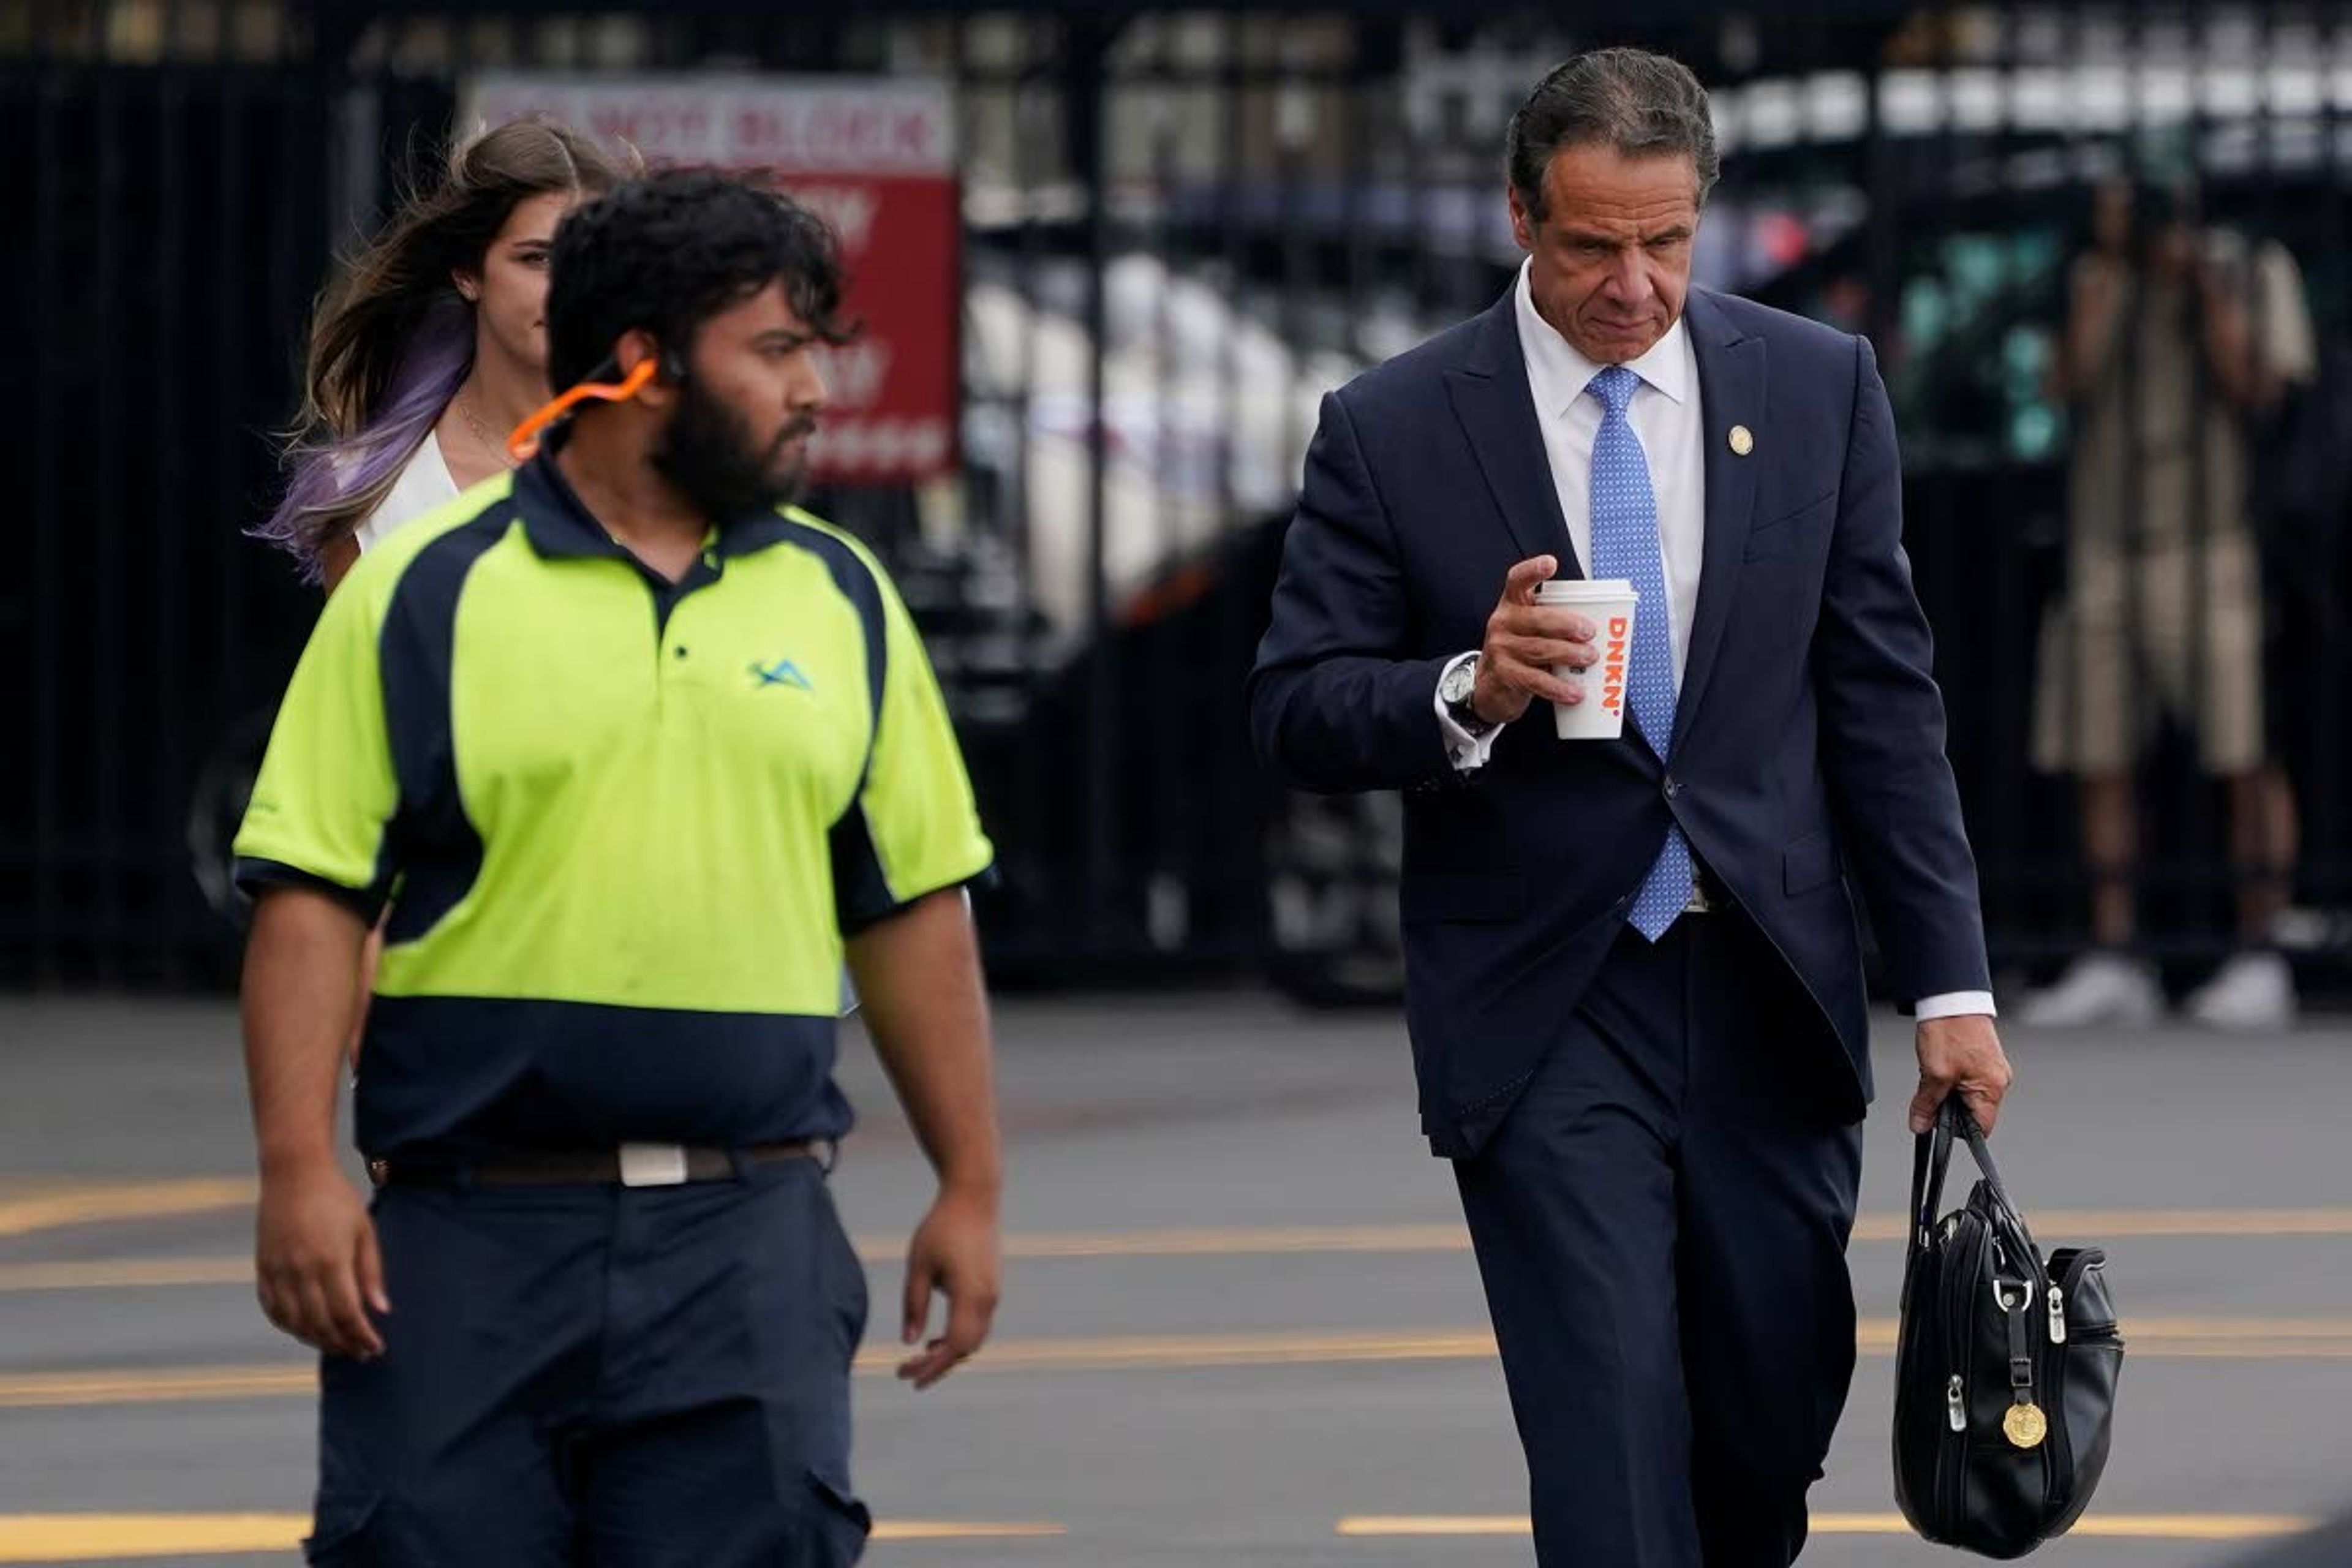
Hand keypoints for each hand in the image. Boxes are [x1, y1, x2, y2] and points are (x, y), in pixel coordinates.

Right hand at [254, 1164, 387, 1358]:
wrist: (294, 1173)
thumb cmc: (336, 1199)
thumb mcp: (364, 1230)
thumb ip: (371, 1272)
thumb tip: (381, 1310)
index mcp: (331, 1261)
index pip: (347, 1314)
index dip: (361, 1336)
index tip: (375, 1347)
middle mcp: (300, 1270)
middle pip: (320, 1324)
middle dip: (342, 1344)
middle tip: (359, 1353)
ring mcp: (277, 1271)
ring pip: (294, 1322)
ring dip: (316, 1340)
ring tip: (337, 1345)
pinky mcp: (262, 1268)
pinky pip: (272, 1309)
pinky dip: (288, 1326)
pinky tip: (305, 1330)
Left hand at [897, 1187, 1000, 1390]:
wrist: (974, 1197)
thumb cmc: (941, 1227)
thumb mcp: (918, 1265)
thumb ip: (914, 1305)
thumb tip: (909, 1342)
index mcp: (970, 1295)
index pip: (954, 1346)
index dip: (931, 1367)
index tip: (906, 1376)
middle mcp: (988, 1299)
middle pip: (967, 1348)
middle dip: (938, 1367)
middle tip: (907, 1373)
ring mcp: (994, 1293)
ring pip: (975, 1339)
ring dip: (949, 1354)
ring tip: (921, 1358)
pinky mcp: (992, 1287)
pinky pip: (979, 1324)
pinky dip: (959, 1338)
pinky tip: (937, 1338)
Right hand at [1472, 555, 1598, 724]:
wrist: (1490, 687)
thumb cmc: (1520, 652)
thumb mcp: (1530, 630)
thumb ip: (1554, 623)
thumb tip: (1601, 628)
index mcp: (1512, 604)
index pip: (1517, 580)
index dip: (1533, 570)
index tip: (1551, 564)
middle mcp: (1503, 622)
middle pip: (1537, 618)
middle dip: (1567, 624)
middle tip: (1590, 632)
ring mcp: (1500, 649)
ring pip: (1540, 649)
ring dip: (1569, 654)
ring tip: (1590, 658)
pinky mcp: (1504, 674)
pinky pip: (1536, 681)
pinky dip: (1559, 687)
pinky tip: (1575, 692)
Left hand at [1908, 1015, 2013, 1136]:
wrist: (1950, 997)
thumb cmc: (1949, 1030)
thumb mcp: (1933, 1073)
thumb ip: (1927, 1104)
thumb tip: (1921, 1126)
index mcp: (1992, 1087)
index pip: (1981, 1128)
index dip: (1957, 1131)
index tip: (1937, 1124)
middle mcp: (1997, 1079)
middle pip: (1973, 1112)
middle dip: (1949, 1108)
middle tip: (1929, 1094)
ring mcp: (1990, 1068)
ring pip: (1966, 1095)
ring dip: (1947, 1092)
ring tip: (1933, 1074)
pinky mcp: (1981, 1057)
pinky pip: (1965, 1079)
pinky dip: (1949, 1079)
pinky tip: (1938, 1066)